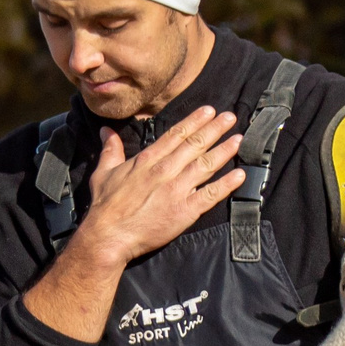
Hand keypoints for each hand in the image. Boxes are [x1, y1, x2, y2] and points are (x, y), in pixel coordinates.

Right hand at [73, 106, 244, 266]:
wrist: (109, 235)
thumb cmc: (105, 206)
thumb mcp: (104, 172)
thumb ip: (110, 149)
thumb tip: (105, 130)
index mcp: (148, 160)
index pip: (176, 134)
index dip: (195, 121)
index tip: (209, 110)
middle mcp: (166, 170)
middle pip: (196, 144)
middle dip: (215, 129)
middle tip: (231, 117)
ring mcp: (177, 190)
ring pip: (206, 165)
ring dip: (225, 151)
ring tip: (239, 140)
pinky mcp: (186, 210)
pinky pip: (211, 194)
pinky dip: (227, 184)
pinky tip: (240, 175)